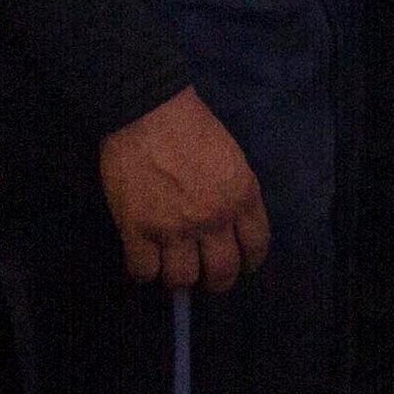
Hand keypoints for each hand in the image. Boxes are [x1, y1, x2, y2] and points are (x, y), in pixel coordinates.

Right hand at [100, 89, 268, 292]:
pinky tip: (144, 262)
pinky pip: (142, 271)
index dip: (249, 263)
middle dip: (216, 282)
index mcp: (241, 198)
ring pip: (182, 279)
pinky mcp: (137, 229)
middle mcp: (213, 220)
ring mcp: (174, 228)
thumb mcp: (233, 159)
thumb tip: (231, 227)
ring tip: (171, 268)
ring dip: (178, 279)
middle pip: (221, 273)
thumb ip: (236, 195)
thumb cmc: (193, 127)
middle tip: (206, 277)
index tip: (241, 266)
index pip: (256, 247)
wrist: (148, 112)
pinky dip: (143, 273)